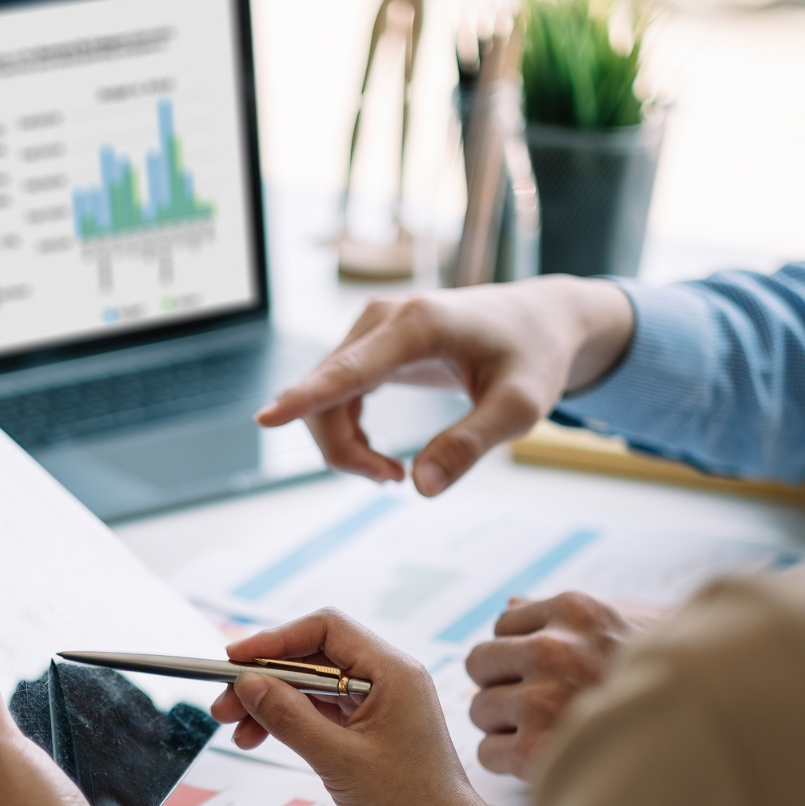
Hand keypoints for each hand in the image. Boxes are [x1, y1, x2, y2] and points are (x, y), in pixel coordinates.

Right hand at [210, 609, 526, 805]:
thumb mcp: (340, 762)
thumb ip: (290, 718)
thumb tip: (248, 685)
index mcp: (393, 673)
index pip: (324, 630)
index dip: (274, 640)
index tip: (234, 660)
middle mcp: (388, 680)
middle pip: (312, 656)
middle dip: (265, 677)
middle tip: (225, 704)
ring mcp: (379, 706)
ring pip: (311, 685)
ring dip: (272, 701)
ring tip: (237, 730)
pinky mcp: (370, 732)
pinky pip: (321, 711)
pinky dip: (289, 721)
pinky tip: (261, 738)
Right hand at [257, 276, 632, 494]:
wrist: (539, 321)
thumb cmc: (533, 359)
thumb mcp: (521, 408)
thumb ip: (471, 445)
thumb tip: (421, 487)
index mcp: (419, 325)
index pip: (350, 369)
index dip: (306, 398)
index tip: (266, 419)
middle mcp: (383, 318)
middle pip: (326, 395)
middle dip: (344, 452)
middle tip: (393, 482)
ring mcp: (370, 328)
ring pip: (323, 399)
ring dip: (345, 447)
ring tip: (395, 474)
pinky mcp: (367, 344)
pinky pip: (332, 395)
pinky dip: (347, 434)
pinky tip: (381, 456)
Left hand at [465, 592, 669, 776]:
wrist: (720, 729)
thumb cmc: (675, 680)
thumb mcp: (627, 626)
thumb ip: (568, 616)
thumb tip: (511, 603)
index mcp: (577, 611)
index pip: (505, 625)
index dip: (521, 654)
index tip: (546, 675)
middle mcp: (556, 648)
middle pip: (480, 663)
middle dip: (503, 686)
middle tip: (540, 708)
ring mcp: (545, 698)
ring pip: (481, 710)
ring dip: (506, 727)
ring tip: (551, 736)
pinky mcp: (539, 749)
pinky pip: (489, 753)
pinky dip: (509, 763)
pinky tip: (546, 761)